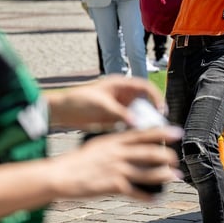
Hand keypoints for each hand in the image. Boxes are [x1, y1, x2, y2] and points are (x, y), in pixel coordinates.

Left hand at [46, 75, 166, 130]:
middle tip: (156, 126)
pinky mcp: (114, 119)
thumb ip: (120, 114)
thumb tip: (137, 122)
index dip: (156, 97)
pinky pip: (128, 124)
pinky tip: (134, 137)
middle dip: (151, 113)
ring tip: (146, 134)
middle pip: (144, 103)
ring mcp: (118, 107)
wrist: (62, 111)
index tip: (161, 110)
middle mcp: (122, 95)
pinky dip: (132, 130)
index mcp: (121, 85)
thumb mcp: (102, 106)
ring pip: (137, 115)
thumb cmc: (78, 100)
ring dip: (142, 123)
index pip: (145, 87)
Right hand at [54, 127, 183, 200]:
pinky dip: (147, 196)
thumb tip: (131, 143)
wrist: (61, 175)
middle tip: (176, 159)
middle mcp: (118, 153)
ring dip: (163, 175)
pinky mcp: (113, 185)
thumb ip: (115, 144)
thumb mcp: (98, 145)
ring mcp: (116, 169)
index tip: (177, 132)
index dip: (163, 132)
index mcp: (115, 141)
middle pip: (149, 153)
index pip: (143, 134)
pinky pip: (135, 191)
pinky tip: (156, 198)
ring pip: (147, 172)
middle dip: (167, 156)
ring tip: (175, 176)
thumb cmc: (78, 161)